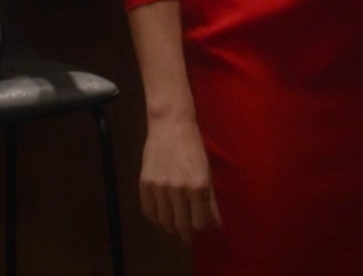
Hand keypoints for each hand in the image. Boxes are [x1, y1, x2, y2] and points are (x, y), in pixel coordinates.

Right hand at [140, 118, 219, 243]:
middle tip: (187, 236)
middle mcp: (179, 189)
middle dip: (186, 233)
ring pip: (165, 221)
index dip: (200, 227)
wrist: (170, 126)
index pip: (199, 222)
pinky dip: (155, 219)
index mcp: (198, 186)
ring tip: (174, 227)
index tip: (200, 227)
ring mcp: (160, 187)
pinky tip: (161, 218)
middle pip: (181, 225)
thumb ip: (211, 201)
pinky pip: (148, 211)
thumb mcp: (207, 173)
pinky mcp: (145, 183)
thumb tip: (217, 225)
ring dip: (170, 227)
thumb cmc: (194, 148)